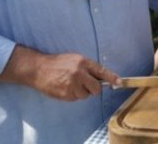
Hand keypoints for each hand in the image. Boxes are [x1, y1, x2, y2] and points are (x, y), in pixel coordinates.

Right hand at [0, 46, 120, 101]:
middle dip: (94, 89)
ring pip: (86, 95)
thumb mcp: (75, 59)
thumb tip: (102, 78)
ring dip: (81, 92)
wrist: (38, 69)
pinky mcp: (66, 94)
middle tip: (86, 85)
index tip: (119, 82)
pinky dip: (72, 95)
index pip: (102, 71)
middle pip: (97, 88)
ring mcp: (72, 84)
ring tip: (70, 83)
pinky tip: (65, 87)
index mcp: (83, 62)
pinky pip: (76, 98)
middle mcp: (79, 73)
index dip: (112, 78)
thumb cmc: (58, 63)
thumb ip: (89, 67)